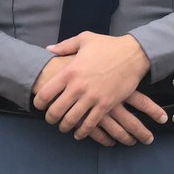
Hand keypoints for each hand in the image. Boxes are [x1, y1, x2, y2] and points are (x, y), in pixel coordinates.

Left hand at [32, 33, 164, 144]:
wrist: (134, 54)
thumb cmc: (109, 46)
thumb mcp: (85, 39)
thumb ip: (64, 46)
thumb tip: (48, 49)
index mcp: (69, 72)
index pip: (45, 94)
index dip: (39, 103)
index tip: (40, 106)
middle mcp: (78, 87)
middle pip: (55, 111)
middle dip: (50, 118)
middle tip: (51, 119)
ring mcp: (92, 97)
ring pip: (71, 120)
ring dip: (65, 126)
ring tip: (64, 127)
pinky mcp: (106, 104)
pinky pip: (90, 123)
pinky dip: (83, 131)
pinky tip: (79, 133)